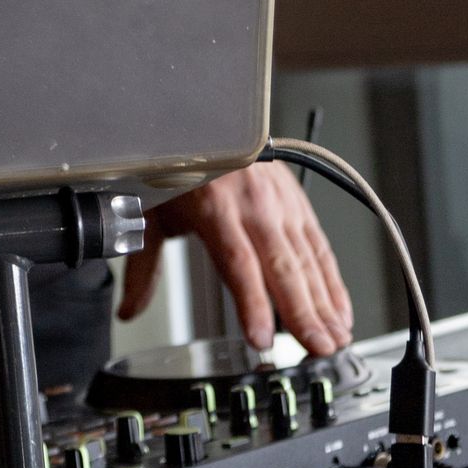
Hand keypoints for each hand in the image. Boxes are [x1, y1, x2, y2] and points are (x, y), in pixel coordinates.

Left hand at [119, 164, 353, 355]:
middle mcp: (252, 202)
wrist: (202, 117)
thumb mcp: (154, 210)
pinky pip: (317, 243)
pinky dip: (332, 278)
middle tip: (318, 350)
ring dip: (324, 301)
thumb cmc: (177, 163)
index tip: (262, 338)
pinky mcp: (295, 198)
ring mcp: (278, 200)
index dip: (252, 303)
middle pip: (281, 265)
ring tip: (334, 338)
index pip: (237, 262)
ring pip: (306, 258)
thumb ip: (144, 266)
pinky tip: (339, 307)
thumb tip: (129, 310)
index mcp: (213, 204)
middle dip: (303, 312)